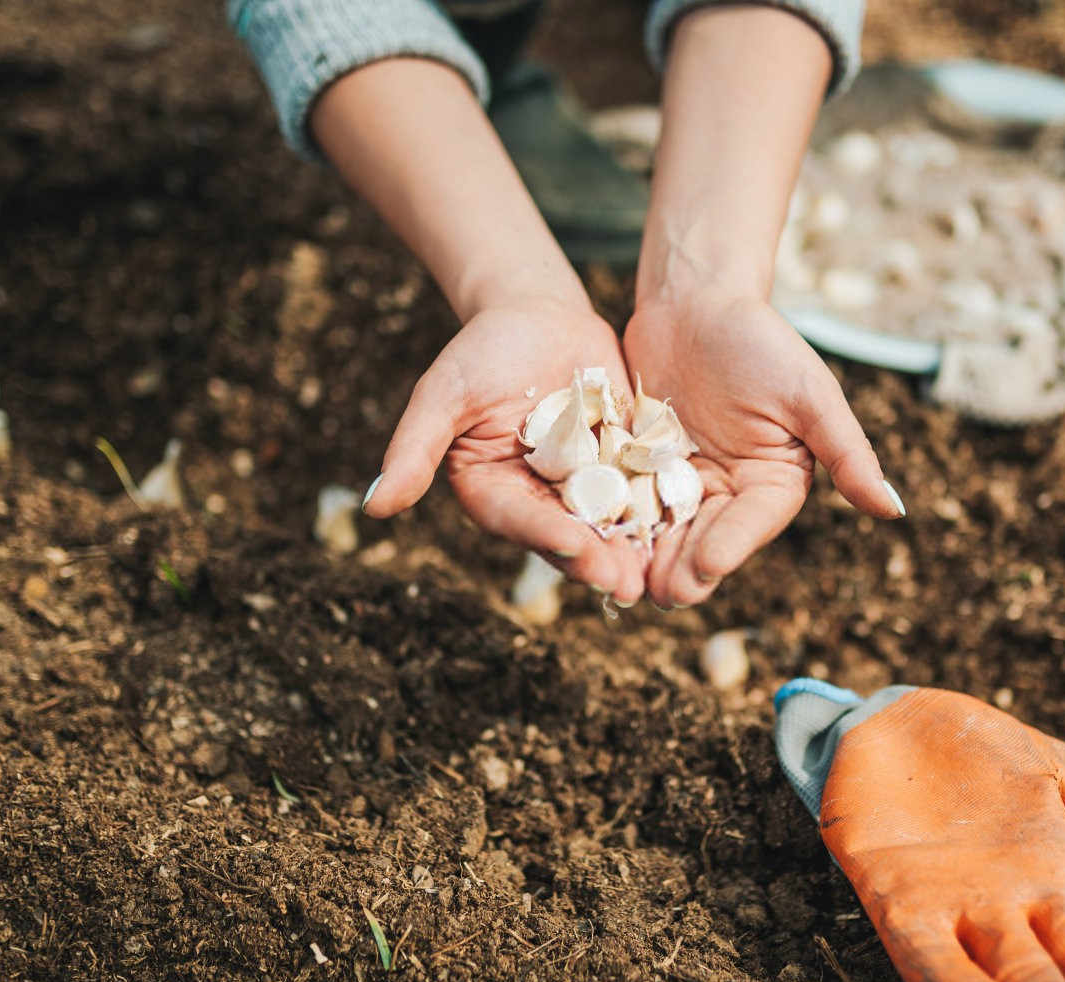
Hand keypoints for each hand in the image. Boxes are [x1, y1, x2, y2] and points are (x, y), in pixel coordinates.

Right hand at [362, 297, 647, 603]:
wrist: (539, 315)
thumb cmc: (480, 350)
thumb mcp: (444, 393)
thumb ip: (415, 449)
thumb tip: (373, 507)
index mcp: (492, 494)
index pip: (518, 521)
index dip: (544, 536)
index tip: (572, 548)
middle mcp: (538, 502)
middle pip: (568, 537)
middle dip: (597, 561)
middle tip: (624, 583)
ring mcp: (584, 490)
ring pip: (610, 527)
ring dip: (634, 551)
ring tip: (660, 572)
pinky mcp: (623, 470)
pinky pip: (644, 493)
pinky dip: (663, 512)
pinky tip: (691, 526)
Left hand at [621, 293, 902, 606]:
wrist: (694, 301)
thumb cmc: (760, 340)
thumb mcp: (809, 394)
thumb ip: (848, 453)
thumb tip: (895, 510)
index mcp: (774, 486)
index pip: (751, 525)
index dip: (728, 548)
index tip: (705, 568)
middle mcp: (729, 494)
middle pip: (704, 540)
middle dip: (682, 567)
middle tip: (659, 591)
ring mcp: (681, 485)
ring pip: (663, 531)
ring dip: (646, 557)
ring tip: (625, 578)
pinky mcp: (640, 470)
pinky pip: (627, 502)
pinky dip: (614, 522)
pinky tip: (595, 538)